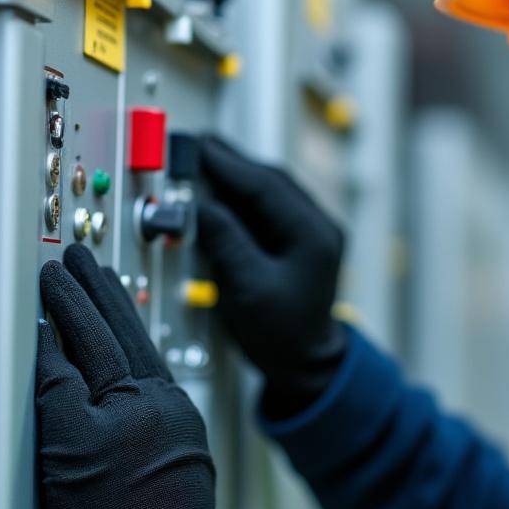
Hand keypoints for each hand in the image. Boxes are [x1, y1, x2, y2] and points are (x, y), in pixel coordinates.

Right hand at [36, 244, 214, 508]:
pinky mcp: (185, 448)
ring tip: (106, 294)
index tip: (54, 271)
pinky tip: (132, 360)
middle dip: (102, 294)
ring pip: (145, 355)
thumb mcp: (65, 449)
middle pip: (126, 333)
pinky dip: (137, 359)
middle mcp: (165, 400)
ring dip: (123, 322)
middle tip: (85, 261)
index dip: (69, 299)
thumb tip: (48, 346)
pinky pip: (159, 382)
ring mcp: (179, 423)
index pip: (93, 331)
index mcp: (134, 394)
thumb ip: (56, 389)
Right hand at [195, 136, 345, 395]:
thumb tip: (199, 204)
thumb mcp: (247, 287)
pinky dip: (239, 197)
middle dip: (229, 162)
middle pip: (268, 180)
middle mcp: (316, 226)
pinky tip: (216, 193)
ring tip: (198, 163)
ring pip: (267, 191)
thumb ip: (225, 240)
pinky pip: (266, 207)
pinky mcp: (296, 241)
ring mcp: (309, 232)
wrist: (306, 363)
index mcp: (313, 234)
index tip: (196, 145)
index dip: (227, 162)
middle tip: (191, 146)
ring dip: (233, 177)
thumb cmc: (283, 334)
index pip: (265, 185)